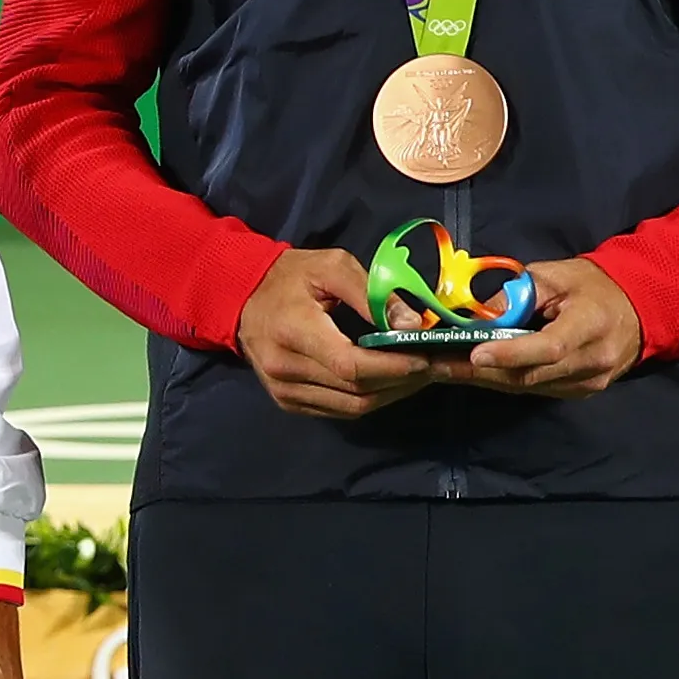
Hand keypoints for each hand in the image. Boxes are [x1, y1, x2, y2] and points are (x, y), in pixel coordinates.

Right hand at [236, 245, 439, 420]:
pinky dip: (370, 399)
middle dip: (403, 381)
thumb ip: (373, 294)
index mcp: (294, 332)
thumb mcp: (332, 267)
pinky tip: (390, 383)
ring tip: (419, 376)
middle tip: (437, 367)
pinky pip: (339, 411)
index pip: (351, 365)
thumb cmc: (290, 277)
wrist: (241, 297)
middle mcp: (286, 370)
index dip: (393, 368)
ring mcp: (285, 391)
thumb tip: (411, 325)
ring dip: (391, 394)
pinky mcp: (288, 402)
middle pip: (357, 391)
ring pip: (352, 407)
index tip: (426, 359)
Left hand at [435, 253, 644, 399]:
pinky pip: (535, 389)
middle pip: (530, 375)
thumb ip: (518, 293)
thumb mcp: (556, 275)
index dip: (511, 353)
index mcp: (592, 325)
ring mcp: (588, 383)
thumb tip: (478, 313)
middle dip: (479, 372)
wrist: (637, 308)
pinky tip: (474, 373)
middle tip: (437, 364)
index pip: (549, 347)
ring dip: (484, 379)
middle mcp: (593, 361)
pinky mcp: (580, 392)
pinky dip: (503, 381)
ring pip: (527, 387)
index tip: (475, 354)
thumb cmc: (593, 285)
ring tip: (444, 368)